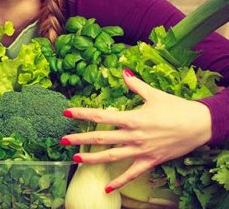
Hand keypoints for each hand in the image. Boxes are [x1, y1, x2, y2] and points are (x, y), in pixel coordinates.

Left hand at [61, 69, 211, 192]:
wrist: (199, 125)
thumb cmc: (176, 108)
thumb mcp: (154, 94)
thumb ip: (136, 85)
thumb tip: (123, 72)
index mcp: (132, 118)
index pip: (101, 115)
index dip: (82, 113)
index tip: (67, 112)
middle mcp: (132, 136)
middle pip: (100, 138)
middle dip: (79, 139)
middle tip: (62, 140)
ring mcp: (140, 150)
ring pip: (111, 156)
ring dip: (92, 159)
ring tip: (75, 160)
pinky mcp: (149, 161)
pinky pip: (131, 174)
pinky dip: (119, 182)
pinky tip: (106, 188)